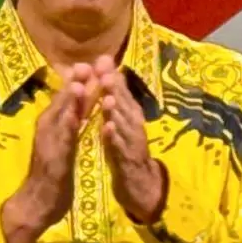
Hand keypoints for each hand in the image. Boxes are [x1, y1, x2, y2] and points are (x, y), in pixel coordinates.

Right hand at [0, 61, 98, 242]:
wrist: (38, 203)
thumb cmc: (52, 172)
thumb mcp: (64, 142)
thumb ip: (71, 121)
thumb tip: (82, 102)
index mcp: (53, 123)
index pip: (68, 97)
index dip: (80, 79)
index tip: (92, 62)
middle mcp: (48, 128)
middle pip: (64, 102)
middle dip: (76, 82)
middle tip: (88, 62)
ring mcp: (49, 143)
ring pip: (61, 118)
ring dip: (70, 100)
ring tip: (80, 82)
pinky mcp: (52, 159)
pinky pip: (62, 141)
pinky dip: (68, 128)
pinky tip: (75, 118)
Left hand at [91, 69, 168, 224]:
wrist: (139, 183)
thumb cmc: (126, 148)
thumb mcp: (122, 122)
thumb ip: (117, 101)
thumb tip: (110, 75)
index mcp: (130, 114)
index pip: (121, 92)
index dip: (112, 76)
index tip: (102, 59)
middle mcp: (134, 125)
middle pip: (124, 104)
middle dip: (114, 88)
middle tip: (105, 72)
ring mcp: (132, 142)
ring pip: (123, 124)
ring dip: (115, 111)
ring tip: (107, 99)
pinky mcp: (128, 160)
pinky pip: (120, 148)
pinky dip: (114, 138)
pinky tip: (106, 129)